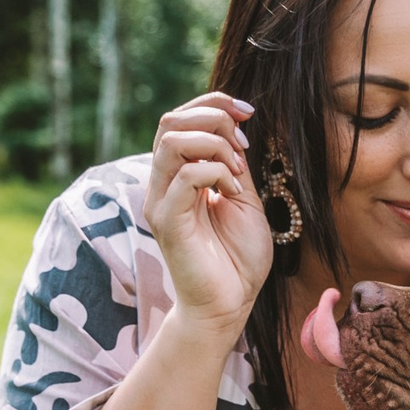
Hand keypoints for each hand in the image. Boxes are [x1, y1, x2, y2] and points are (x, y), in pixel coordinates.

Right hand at [145, 91, 272, 337]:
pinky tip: (234, 192)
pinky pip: (186, 176)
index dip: (213, 103)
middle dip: (213, 117)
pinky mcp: (167, 221)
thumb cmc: (238, 259)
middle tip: (244, 142)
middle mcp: (163, 184)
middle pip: (170, 121)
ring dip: (215, 145)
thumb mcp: (243, 199)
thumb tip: (236, 126)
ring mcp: (161, 202)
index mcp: (179, 176)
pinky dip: (217, 173)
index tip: (248, 112)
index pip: (180, 119)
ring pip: (172, 141)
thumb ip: (233, 164)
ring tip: (238, 172)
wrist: (230, 305)